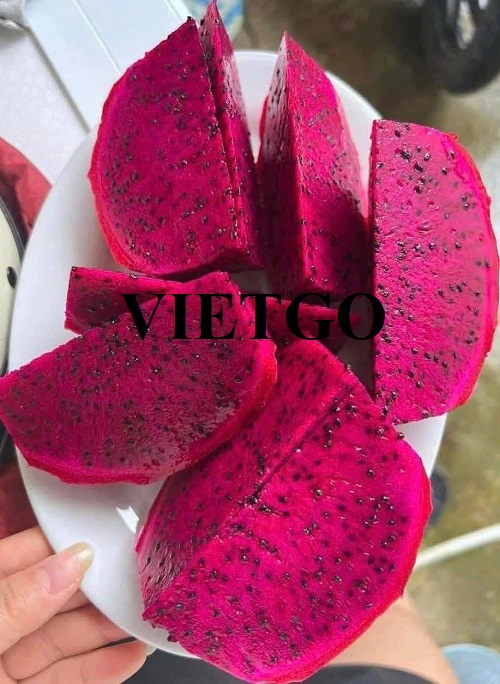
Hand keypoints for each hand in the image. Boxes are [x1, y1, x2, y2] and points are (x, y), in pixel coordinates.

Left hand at [0, 527, 146, 682]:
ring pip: (64, 638)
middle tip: (134, 581)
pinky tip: (129, 655)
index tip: (104, 539)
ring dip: (106, 629)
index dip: (64, 546)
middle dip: (95, 590)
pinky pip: (65, 679)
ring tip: (141, 619)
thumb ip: (17, 601)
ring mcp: (5, 665)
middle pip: (51, 598)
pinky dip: (100, 669)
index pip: (23, 558)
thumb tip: (68, 563)